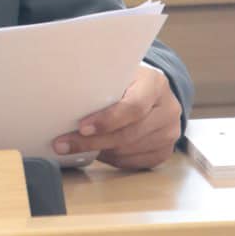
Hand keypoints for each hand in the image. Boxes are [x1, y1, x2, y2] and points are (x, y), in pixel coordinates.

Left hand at [53, 64, 181, 169]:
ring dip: (102, 151)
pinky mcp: (166, 150)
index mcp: (155, 84)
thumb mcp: (119, 73)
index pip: (133, 107)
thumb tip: (67, 100)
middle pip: (129, 133)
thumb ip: (102, 82)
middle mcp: (168, 109)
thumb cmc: (128, 80)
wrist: (153, 91)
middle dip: (94, 141)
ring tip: (78, 146)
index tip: (81, 127)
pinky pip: (137, 162)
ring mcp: (170, 132)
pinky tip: (99, 152)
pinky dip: (115, 159)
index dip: (106, 120)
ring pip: (130, 150)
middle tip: (64, 144)